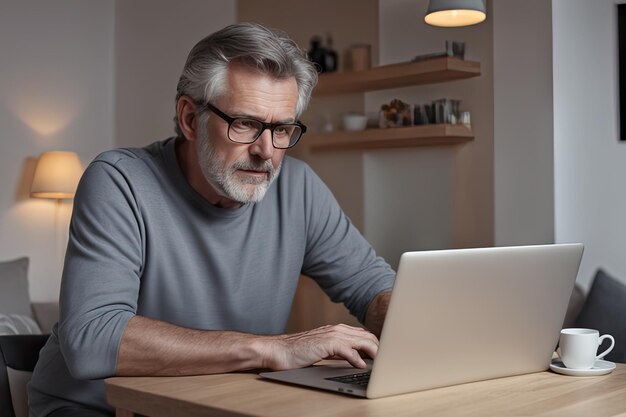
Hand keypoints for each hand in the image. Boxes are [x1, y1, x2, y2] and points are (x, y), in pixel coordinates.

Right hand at [260, 324, 378, 370]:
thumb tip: (357, 358)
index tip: (383, 356)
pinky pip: (348, 350)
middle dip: (380, 348)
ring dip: (373, 352)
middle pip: (368, 336)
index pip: (364, 335)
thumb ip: (340, 351)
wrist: (278, 350)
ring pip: (362, 341)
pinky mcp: (326, 344)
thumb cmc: (298, 352)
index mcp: (337, 330)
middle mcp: (337, 330)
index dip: (376, 345)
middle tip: (386, 362)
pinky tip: (360, 366)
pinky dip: (357, 358)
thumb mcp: (324, 349)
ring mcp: (332, 335)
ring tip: (380, 364)